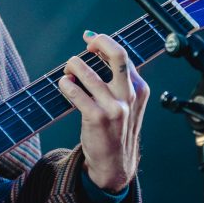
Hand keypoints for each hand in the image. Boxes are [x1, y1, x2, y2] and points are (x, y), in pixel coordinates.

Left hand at [58, 30, 149, 193]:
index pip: (123, 56)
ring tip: (68, 70)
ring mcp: (114, 107)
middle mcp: (129, 96)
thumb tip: (96, 45)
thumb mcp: (126, 102)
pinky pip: (75, 91)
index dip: (104, 42)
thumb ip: (117, 78)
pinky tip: (64, 84)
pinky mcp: (96, 117)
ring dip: (73, 65)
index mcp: (139, 89)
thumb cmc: (117, 128)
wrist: (115, 164)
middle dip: (100, 42)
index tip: (90, 38)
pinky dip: (65, 84)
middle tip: (86, 43)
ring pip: (88, 71)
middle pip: (118, 55)